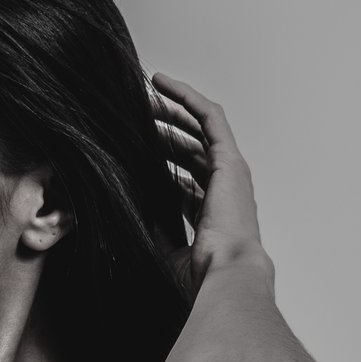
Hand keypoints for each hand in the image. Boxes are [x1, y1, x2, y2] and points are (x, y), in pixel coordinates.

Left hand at [148, 70, 270, 294]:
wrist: (225, 276)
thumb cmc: (202, 276)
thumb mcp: (166, 251)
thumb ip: (152, 229)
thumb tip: (130, 211)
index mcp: (212, 214)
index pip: (185, 178)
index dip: (161, 162)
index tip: (133, 151)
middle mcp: (224, 189)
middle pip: (191, 149)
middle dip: (163, 130)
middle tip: (134, 118)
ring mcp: (230, 172)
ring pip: (198, 127)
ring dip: (170, 110)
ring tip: (142, 97)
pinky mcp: (229, 159)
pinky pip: (209, 116)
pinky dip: (186, 97)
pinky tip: (162, 84)